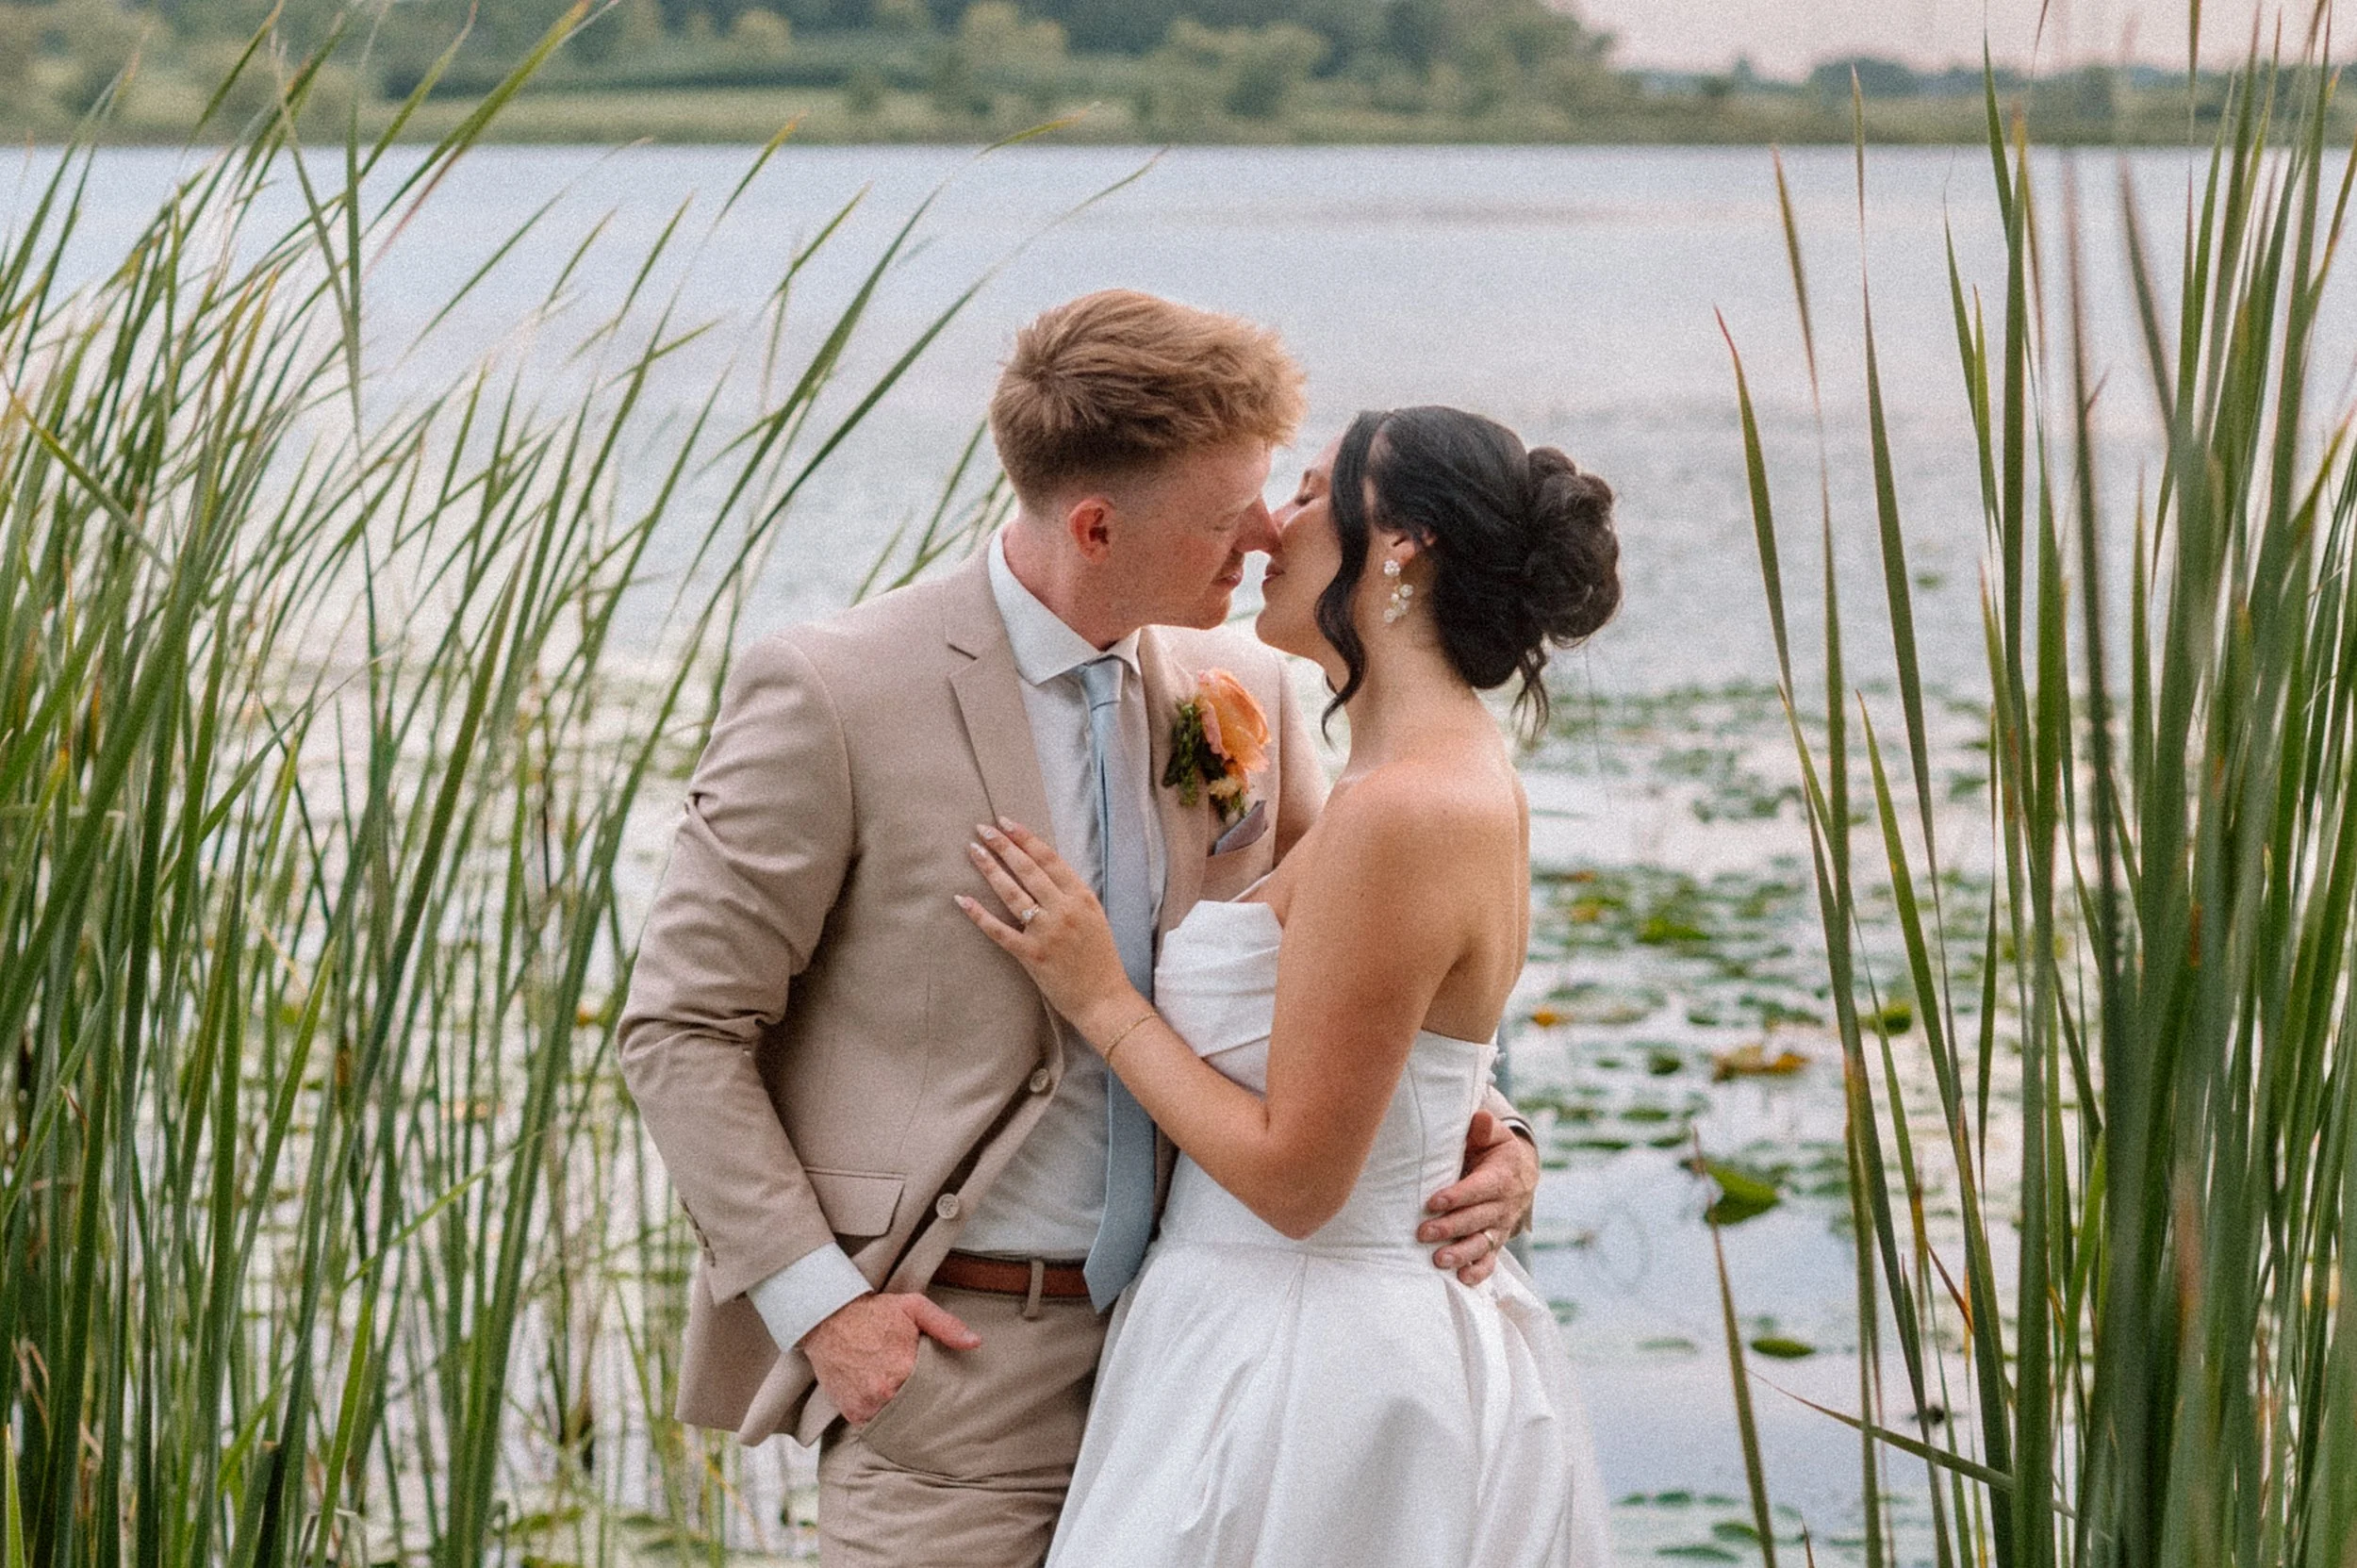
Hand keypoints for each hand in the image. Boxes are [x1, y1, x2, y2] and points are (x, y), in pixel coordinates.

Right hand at [800, 1291, 980, 1424]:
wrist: (828, 1318)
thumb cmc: (875, 1312)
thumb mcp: (913, 1307)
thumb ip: (946, 1326)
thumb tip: (976, 1343)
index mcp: (904, 1368)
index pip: (935, 1393)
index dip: (942, 1392)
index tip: (948, 1391)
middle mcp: (884, 1392)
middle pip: (918, 1411)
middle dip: (926, 1407)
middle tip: (934, 1403)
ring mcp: (865, 1405)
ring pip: (897, 1421)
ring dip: (905, 1416)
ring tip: (913, 1406)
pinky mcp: (851, 1413)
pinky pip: (875, 1425)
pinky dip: (884, 1419)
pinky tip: (891, 1409)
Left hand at [957, 819, 1145, 1043]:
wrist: (1104, 998)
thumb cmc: (1100, 957)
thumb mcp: (1094, 916)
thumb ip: (1071, 894)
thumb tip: (1043, 870)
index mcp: (1081, 897)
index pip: (1049, 859)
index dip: (1025, 838)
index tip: (1006, 822)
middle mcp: (1064, 910)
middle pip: (1027, 870)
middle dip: (1002, 846)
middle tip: (982, 829)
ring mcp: (1046, 932)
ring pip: (1011, 893)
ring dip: (990, 869)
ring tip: (973, 850)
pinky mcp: (1031, 955)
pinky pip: (999, 930)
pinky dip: (979, 914)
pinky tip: (962, 899)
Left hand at [1418, 1110, 1538, 1285]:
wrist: (1522, 1174)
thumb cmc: (1496, 1151)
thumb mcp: (1494, 1136)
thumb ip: (1484, 1128)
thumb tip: (1479, 1118)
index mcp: (1502, 1177)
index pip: (1479, 1189)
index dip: (1457, 1196)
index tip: (1433, 1202)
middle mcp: (1503, 1205)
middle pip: (1477, 1219)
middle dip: (1450, 1227)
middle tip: (1423, 1233)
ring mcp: (1500, 1226)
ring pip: (1482, 1243)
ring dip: (1461, 1253)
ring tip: (1438, 1260)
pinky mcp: (1497, 1241)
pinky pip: (1491, 1260)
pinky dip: (1478, 1272)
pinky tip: (1461, 1278)